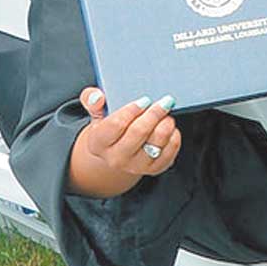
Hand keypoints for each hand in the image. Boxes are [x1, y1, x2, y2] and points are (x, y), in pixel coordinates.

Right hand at [65, 86, 180, 197]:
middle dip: (155, 113)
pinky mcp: (154, 169)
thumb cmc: (110, 128)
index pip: (116, 124)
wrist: (118, 151)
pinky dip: (174, 135)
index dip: (133, 109)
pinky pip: (170, 150)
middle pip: (139, 132)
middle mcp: (115, 158)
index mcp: (98, 143)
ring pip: (157, 142)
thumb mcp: (98, 113)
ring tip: (167, 114)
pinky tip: (170, 128)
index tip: (145, 100)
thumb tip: (97, 97)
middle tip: (164, 102)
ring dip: (166, 123)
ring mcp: (135, 166)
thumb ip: (92, 99)